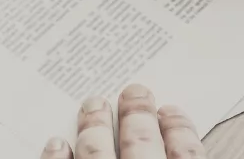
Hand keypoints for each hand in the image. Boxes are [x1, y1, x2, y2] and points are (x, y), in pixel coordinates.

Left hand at [41, 84, 204, 158]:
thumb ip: (184, 158)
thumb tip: (183, 134)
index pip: (187, 158)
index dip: (181, 132)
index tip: (173, 112)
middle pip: (142, 148)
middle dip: (137, 116)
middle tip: (134, 92)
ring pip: (97, 155)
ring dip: (94, 128)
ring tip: (93, 104)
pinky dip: (56, 158)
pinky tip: (56, 143)